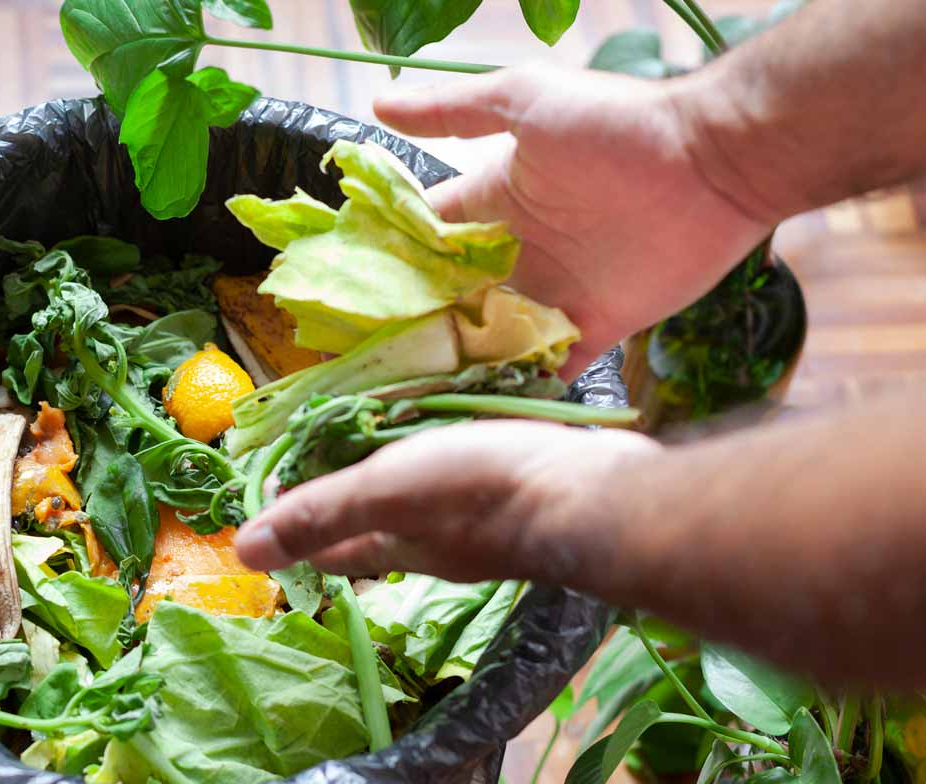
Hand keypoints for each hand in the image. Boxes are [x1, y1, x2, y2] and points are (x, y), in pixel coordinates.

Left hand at [234, 420, 658, 582]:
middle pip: (377, 526)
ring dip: (400, 473)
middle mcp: (438, 545)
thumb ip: (320, 514)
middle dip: (348, 497)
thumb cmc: (483, 490)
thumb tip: (243, 552)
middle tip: (326, 446)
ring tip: (384, 430)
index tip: (273, 486)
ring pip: (426, 502)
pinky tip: (456, 431)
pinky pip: (471, 475)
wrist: (598, 493)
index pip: (330, 547)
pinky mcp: (524, 492)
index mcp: (398, 546)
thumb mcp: (385, 492)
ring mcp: (485, 522)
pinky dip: (450, 455)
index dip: (296, 525)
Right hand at [374, 64, 776, 374]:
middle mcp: (516, 252)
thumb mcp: (525, 99)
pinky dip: (518, 388)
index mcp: (493, 201)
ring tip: (405, 397)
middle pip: (449, 299)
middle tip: (362, 361)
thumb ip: (452, 110)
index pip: (424, 237)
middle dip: (412, 326)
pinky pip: (547, 368)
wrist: (715, 162)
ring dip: (455, 363)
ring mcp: (553, 293)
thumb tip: (376, 104)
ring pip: (488, 339)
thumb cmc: (617, 124)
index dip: (386, 262)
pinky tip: (475, 409)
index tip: (343, 295)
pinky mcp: (594, 327)